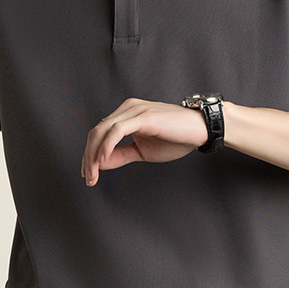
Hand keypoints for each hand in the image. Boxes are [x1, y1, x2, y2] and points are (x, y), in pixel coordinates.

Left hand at [80, 97, 208, 185]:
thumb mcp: (142, 151)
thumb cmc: (176, 138)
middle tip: (88, 178)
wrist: (200, 130)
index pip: (99, 133)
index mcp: (125, 114)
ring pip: (102, 131)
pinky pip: (116, 131)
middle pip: (96, 132)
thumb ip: (120, 155)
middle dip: (88, 157)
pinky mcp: (143, 117)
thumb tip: (100, 163)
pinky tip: (102, 160)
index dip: (89, 154)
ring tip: (93, 174)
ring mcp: (134, 110)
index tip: (89, 175)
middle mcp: (127, 109)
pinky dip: (106, 146)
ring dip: (94, 155)